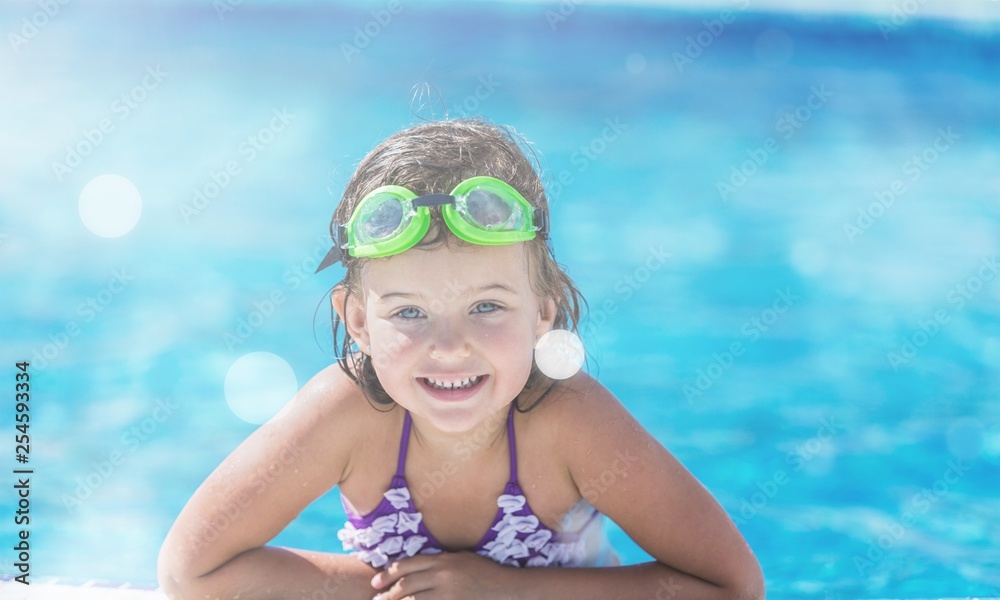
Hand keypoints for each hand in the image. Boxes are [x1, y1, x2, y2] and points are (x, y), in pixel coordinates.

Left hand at [370, 552, 516, 599]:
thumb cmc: (485, 572)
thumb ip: (440, 562)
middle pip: (407, 584)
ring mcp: (448, 593)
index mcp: (443, 560)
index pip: (408, 564)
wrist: (506, 589)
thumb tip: (417, 567)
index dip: (389, 573)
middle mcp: (443, 575)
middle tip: (375, 599)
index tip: (376, 581)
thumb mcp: (462, 559)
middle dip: (387, 593)